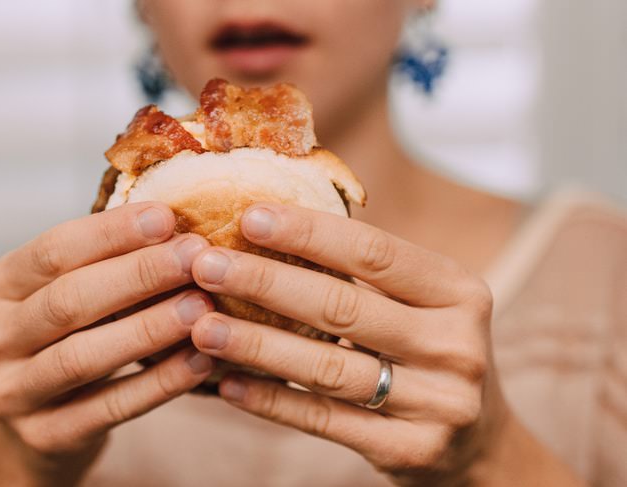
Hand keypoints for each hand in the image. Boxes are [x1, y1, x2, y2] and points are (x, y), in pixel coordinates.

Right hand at [0, 202, 214, 483]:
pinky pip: (108, 408)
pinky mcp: (43, 436)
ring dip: (149, 328)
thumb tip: (178, 227)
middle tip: (196, 259)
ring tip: (202, 308)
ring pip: (82, 356)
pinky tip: (199, 361)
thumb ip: (109, 262)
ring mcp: (10, 393)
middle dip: (139, 275)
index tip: (168, 218)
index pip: (54, 250)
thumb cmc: (70, 337)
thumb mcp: (73, 292)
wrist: (40, 423)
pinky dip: (158, 384)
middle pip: (68, 300)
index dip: (113, 233)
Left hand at [189, 202, 502, 483]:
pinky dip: (273, 400)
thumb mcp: (421, 303)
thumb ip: (366, 274)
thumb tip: (268, 231)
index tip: (248, 217)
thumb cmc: (428, 349)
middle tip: (206, 266)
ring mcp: (441, 402)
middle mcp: (458, 344)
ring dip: (257, 344)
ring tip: (202, 326)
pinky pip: (326, 421)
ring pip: (328, 367)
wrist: (477, 440)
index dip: (308, 233)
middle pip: (344, 306)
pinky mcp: (413, 450)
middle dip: (265, 283)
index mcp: (459, 291)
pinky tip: (228, 383)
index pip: (374, 252)